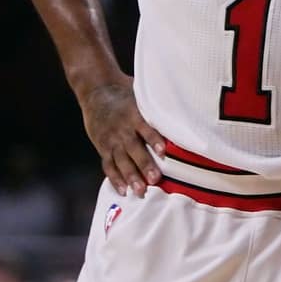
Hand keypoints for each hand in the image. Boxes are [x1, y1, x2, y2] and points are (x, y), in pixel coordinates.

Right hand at [79, 78, 165, 196]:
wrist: (96, 90)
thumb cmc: (125, 91)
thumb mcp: (142, 93)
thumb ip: (157, 105)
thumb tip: (184, 106)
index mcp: (134, 114)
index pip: (146, 128)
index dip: (154, 140)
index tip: (163, 152)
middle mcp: (122, 129)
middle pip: (134, 149)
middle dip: (144, 165)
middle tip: (155, 180)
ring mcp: (111, 140)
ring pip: (121, 161)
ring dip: (130, 176)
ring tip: (140, 191)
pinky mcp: (103, 147)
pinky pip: (108, 165)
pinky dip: (115, 178)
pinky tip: (123, 190)